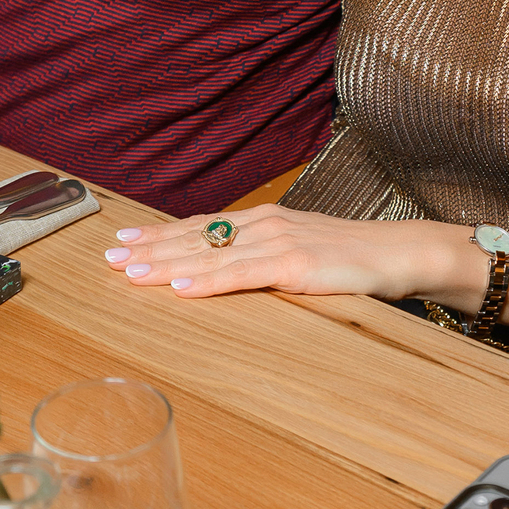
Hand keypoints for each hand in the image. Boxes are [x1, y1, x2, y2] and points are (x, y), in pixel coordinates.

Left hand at [103, 204, 465, 301]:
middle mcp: (265, 225)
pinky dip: (208, 281)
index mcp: (266, 222)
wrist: (400, 252)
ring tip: (129, 271)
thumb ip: (268, 260)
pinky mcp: (294, 266)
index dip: (161, 234)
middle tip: (108, 256)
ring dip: (166, 263)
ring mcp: (279, 243)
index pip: (202, 227)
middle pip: (196, 237)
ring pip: (210, 254)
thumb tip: (232, 274)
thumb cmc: (354, 258)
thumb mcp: (303, 254)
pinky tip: (181, 287)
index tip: (124, 241)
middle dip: (150, 247)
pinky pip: (242, 276)